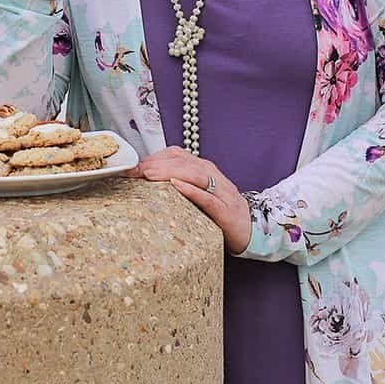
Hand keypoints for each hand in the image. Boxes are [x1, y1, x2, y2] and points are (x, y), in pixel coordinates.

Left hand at [126, 147, 252, 255]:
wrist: (251, 228)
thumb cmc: (220, 211)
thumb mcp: (198, 192)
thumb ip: (178, 183)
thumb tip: (146, 180)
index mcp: (203, 169)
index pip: (176, 154)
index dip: (154, 157)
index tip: (133, 165)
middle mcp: (212, 176)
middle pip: (183, 162)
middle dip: (156, 164)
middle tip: (136, 170)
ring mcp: (221, 192)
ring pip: (195, 174)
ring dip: (170, 172)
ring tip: (150, 175)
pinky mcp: (226, 211)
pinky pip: (209, 198)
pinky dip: (193, 190)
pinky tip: (178, 187)